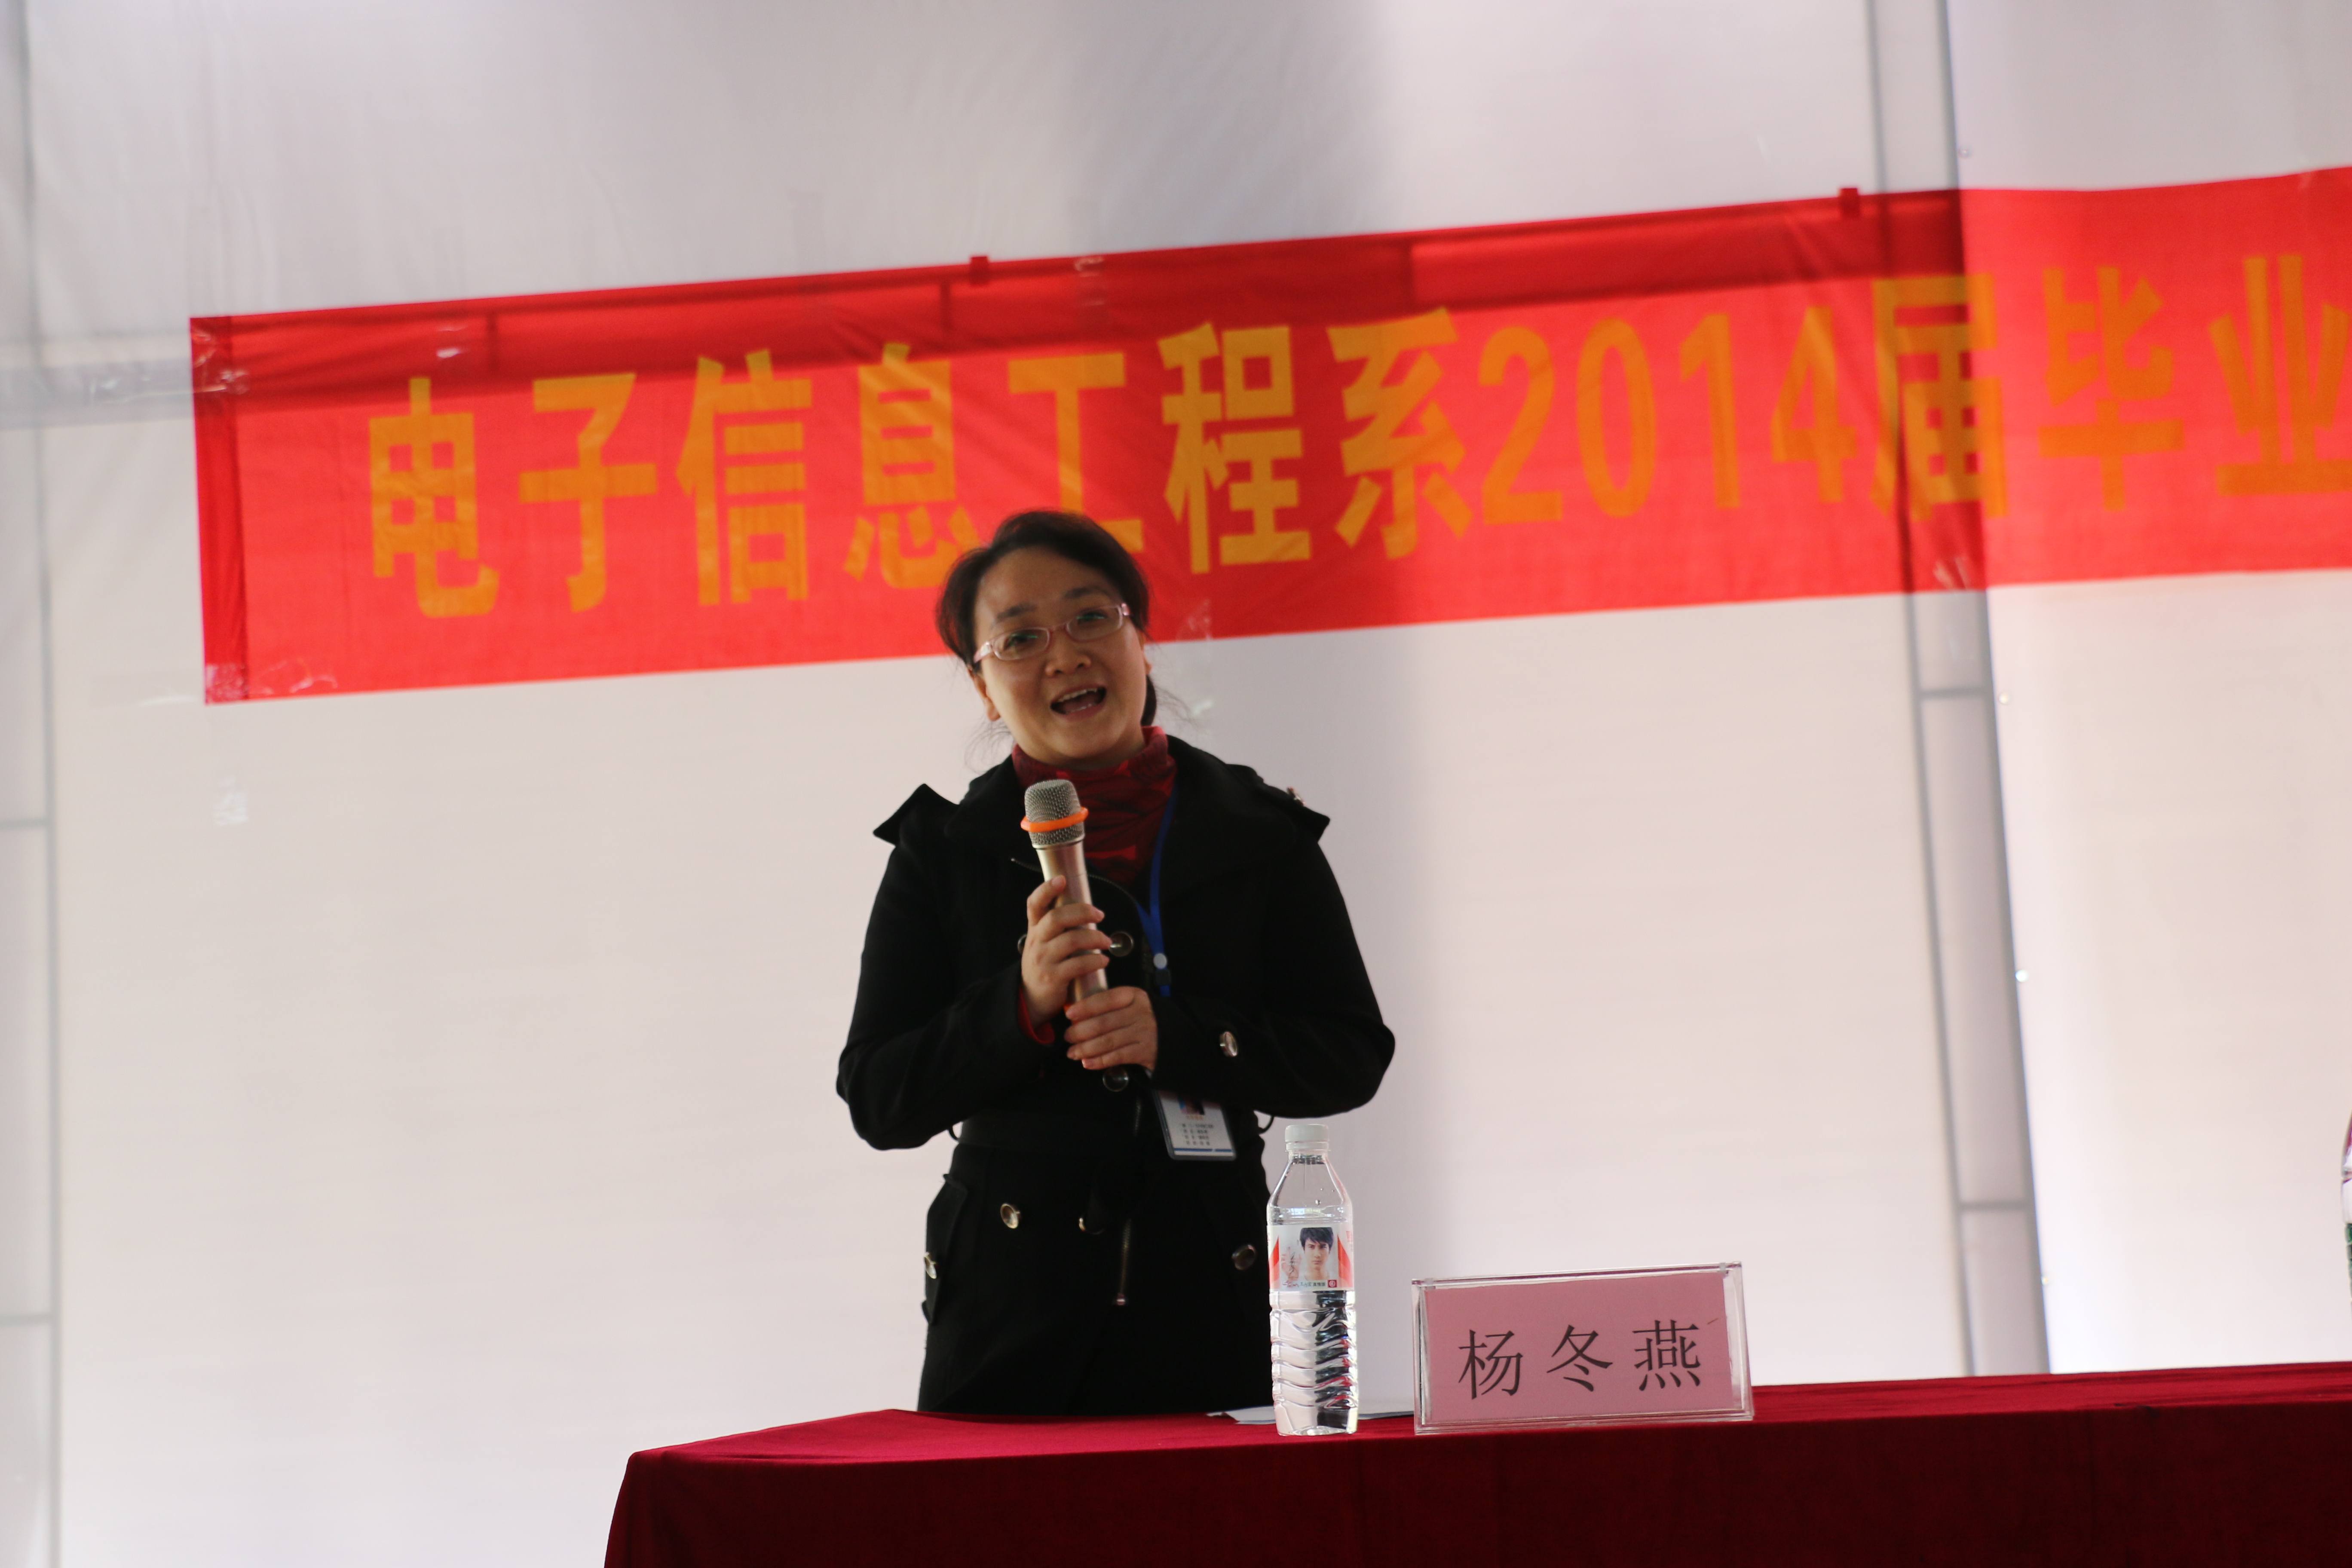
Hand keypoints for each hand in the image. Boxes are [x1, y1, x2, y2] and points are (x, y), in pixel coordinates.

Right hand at [1020, 875, 1110, 1024]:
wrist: (1031, 997)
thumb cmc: (1045, 963)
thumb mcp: (1043, 941)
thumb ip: (1058, 925)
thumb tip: (1087, 908)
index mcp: (1035, 928)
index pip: (1035, 904)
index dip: (1046, 889)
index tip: (1061, 879)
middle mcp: (1037, 941)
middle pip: (1056, 918)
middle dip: (1082, 912)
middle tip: (1100, 915)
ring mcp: (1043, 959)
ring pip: (1070, 940)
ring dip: (1094, 938)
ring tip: (1106, 941)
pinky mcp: (1052, 977)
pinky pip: (1077, 965)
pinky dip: (1094, 961)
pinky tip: (1103, 961)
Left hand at [1064, 986, 1157, 1072]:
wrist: (1177, 1037)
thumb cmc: (1145, 1019)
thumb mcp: (1133, 1004)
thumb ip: (1111, 1006)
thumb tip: (1077, 1015)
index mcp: (1135, 996)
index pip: (1106, 999)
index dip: (1086, 1007)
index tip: (1069, 1014)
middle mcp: (1140, 1013)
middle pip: (1103, 1023)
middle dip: (1080, 1031)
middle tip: (1068, 1037)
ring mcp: (1144, 1033)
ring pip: (1108, 1041)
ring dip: (1086, 1049)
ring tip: (1073, 1052)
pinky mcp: (1146, 1052)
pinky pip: (1117, 1057)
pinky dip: (1099, 1061)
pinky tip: (1087, 1063)